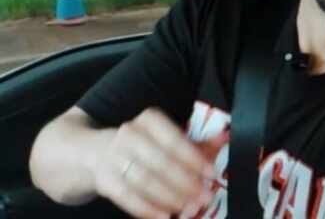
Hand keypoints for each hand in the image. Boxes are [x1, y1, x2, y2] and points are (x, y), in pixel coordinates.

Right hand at [92, 108, 225, 218]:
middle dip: (185, 182)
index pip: (174, 140)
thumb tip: (226, 137)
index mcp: (149, 120)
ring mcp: (113, 157)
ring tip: (187, 207)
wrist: (94, 152)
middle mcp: (130, 134)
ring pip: (145, 180)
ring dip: (169, 197)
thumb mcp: (168, 138)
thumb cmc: (142, 145)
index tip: (211, 173)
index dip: (194, 158)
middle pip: (161, 162)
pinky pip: (127, 196)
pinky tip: (163, 216)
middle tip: (203, 196)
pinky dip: (147, 208)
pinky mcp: (104, 179)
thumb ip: (197, 143)